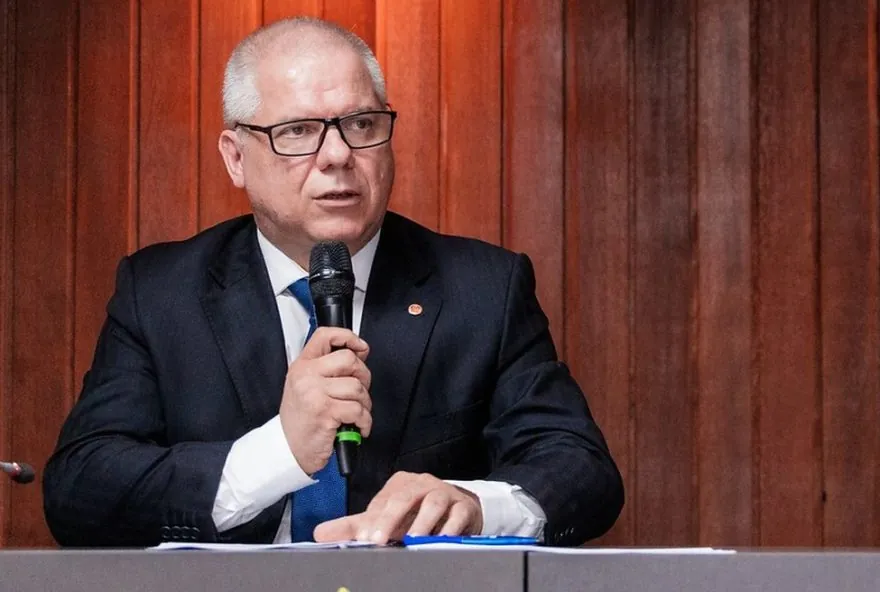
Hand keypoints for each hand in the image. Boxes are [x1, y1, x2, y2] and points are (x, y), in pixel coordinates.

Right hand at [279, 327, 371, 474]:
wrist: (288, 450)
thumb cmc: (301, 421)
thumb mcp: (305, 387)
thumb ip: (327, 369)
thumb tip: (358, 354)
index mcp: (302, 366)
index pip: (325, 336)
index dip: (348, 337)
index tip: (360, 347)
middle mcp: (306, 376)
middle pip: (349, 359)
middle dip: (363, 377)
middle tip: (359, 392)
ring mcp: (315, 393)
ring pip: (357, 387)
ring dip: (364, 404)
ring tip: (356, 414)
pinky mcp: (325, 412)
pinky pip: (358, 409)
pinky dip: (364, 421)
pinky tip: (357, 426)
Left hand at [313, 471, 483, 543]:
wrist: (459, 511)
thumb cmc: (418, 515)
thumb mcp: (386, 520)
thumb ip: (354, 527)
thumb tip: (320, 534)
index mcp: (400, 484)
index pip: (383, 501)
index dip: (372, 520)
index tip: (363, 539)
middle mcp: (422, 484)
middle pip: (405, 497)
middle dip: (391, 519)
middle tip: (380, 540)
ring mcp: (444, 493)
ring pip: (433, 503)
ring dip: (423, 523)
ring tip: (412, 541)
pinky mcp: (464, 506)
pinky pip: (457, 515)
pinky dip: (449, 529)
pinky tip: (440, 540)